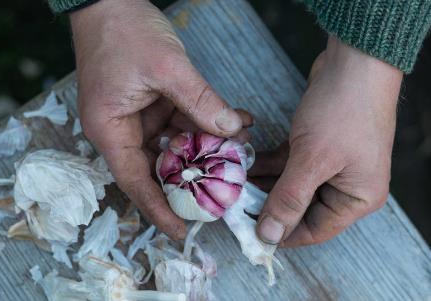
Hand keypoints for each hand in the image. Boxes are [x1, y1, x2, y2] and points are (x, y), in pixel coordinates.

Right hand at [70, 0, 250, 238]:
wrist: (110, 0)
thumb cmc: (124, 32)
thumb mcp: (167, 68)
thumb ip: (200, 102)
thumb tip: (231, 130)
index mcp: (110, 130)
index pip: (135, 182)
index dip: (159, 209)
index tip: (183, 230)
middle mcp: (121, 130)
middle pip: (158, 167)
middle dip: (194, 175)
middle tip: (226, 188)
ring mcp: (138, 117)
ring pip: (175, 145)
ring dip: (206, 145)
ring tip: (240, 147)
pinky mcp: (151, 104)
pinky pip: (180, 122)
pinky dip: (203, 122)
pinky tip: (233, 120)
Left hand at [251, 36, 402, 246]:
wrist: (354, 60)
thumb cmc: (343, 111)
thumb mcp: (313, 160)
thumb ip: (289, 199)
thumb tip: (270, 235)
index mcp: (357, 198)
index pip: (314, 230)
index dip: (281, 234)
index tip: (248, 233)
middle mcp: (346, 185)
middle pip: (300, 208)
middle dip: (267, 205)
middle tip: (234, 205)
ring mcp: (330, 164)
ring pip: (290, 184)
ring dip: (263, 182)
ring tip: (233, 183)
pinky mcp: (316, 145)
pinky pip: (288, 164)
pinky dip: (268, 164)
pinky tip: (245, 163)